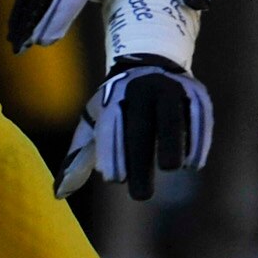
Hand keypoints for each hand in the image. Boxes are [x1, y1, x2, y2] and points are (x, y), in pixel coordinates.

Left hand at [58, 64, 212, 198]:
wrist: (149, 61)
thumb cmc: (116, 102)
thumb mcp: (94, 121)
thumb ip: (77, 156)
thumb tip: (59, 194)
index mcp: (112, 96)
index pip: (110, 127)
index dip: (112, 153)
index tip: (114, 179)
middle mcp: (141, 89)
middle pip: (140, 126)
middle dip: (140, 160)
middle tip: (141, 196)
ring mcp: (170, 87)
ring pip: (172, 116)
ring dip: (174, 142)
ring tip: (174, 168)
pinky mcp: (195, 92)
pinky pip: (198, 116)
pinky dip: (197, 139)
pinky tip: (192, 163)